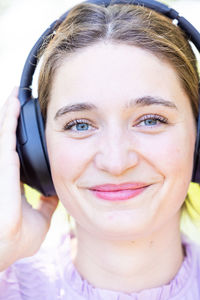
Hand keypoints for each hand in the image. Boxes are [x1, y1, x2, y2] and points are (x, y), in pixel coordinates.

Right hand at [0, 88, 57, 270]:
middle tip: (21, 99)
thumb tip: (56, 196)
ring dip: (10, 113)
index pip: (17, 151)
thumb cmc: (17, 236)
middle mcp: (5, 171)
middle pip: (9, 139)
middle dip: (14, 119)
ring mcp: (2, 167)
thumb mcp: (41, 218)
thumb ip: (47, 205)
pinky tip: (14, 103)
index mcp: (13, 180)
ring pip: (5, 133)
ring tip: (16, 94)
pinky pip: (6, 136)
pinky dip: (10, 118)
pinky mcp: (2, 165)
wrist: (6, 246)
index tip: (31, 123)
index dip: (21, 136)